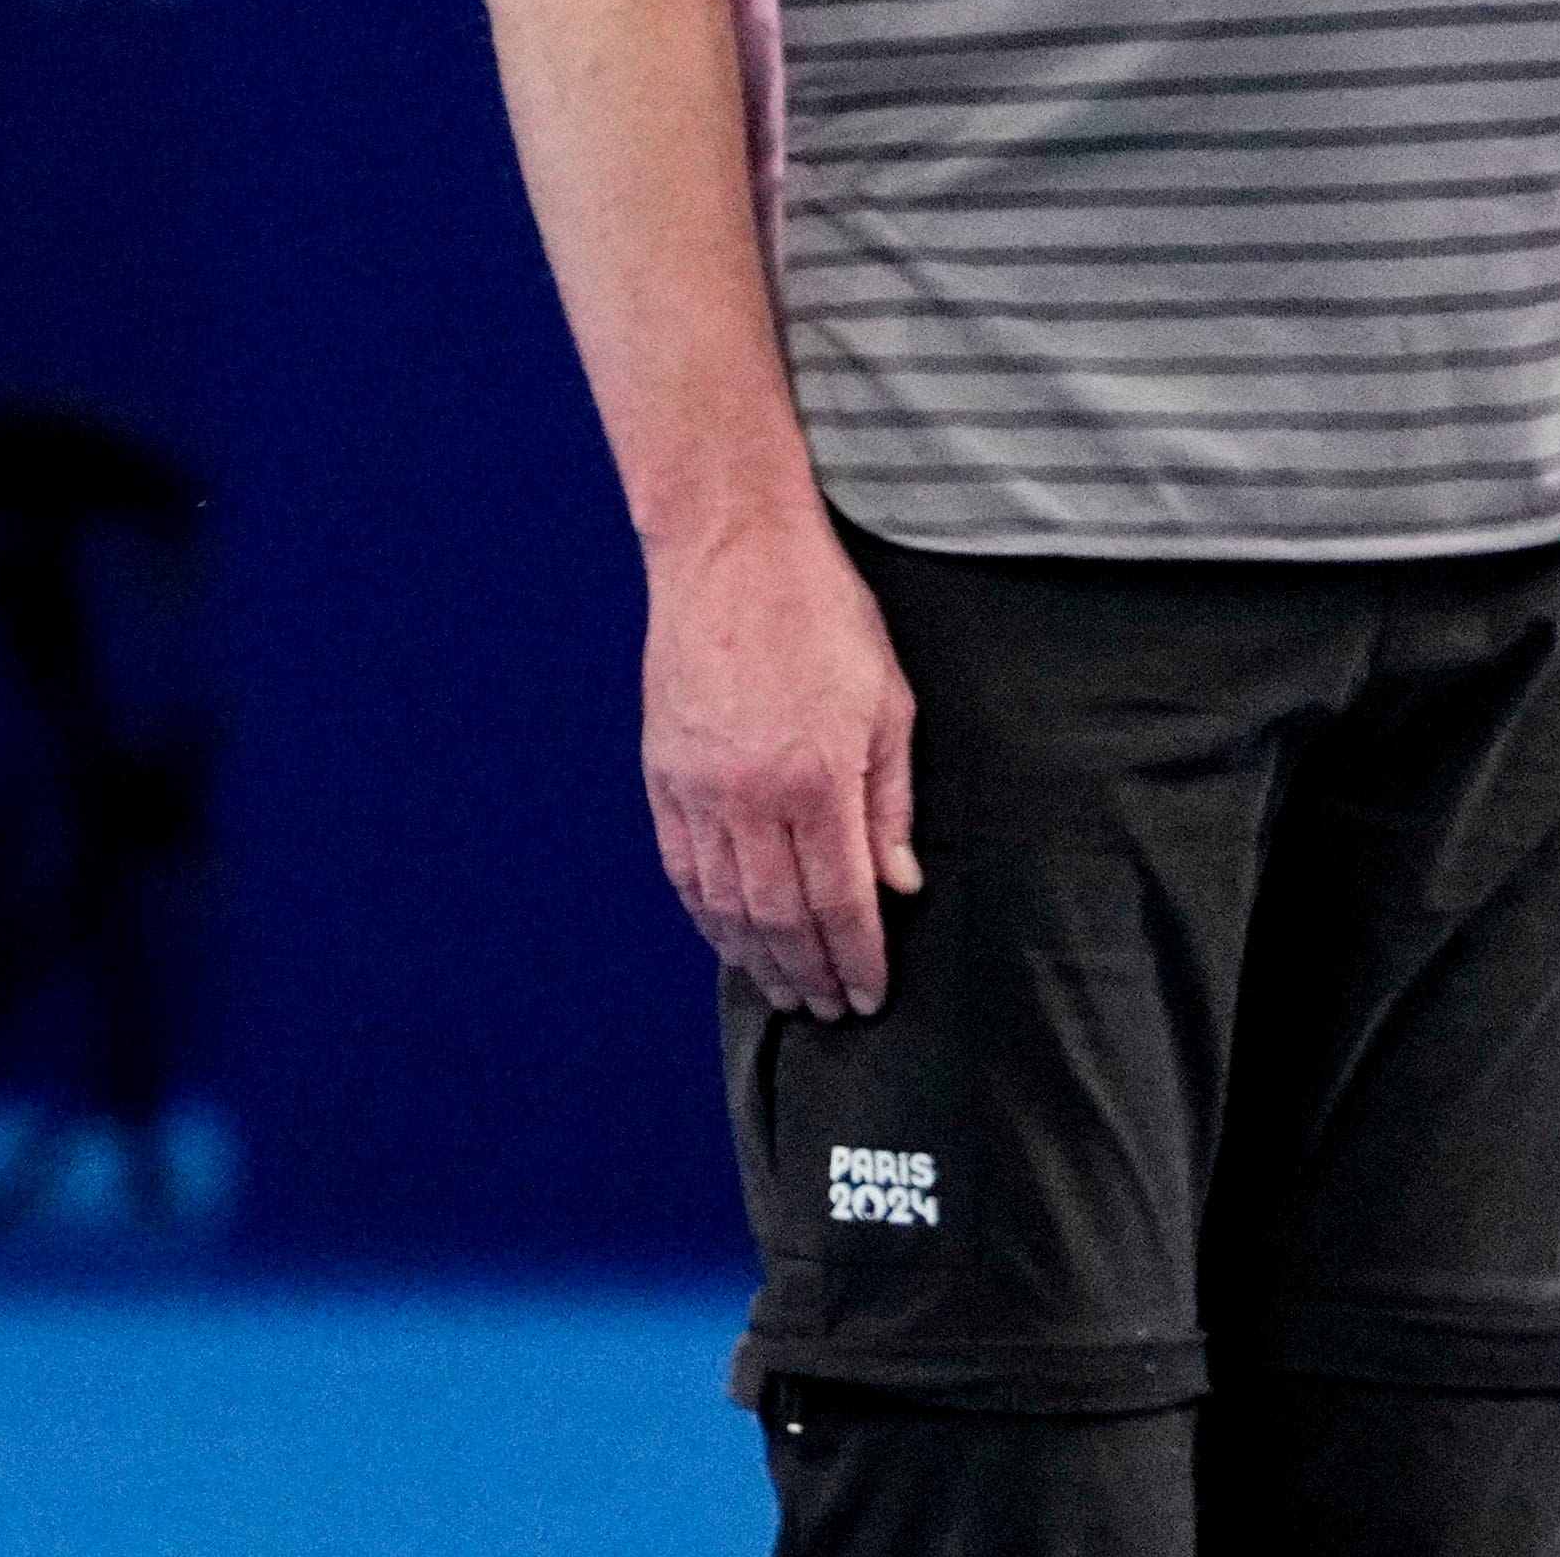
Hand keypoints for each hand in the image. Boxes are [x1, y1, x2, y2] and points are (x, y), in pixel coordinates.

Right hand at [642, 510, 920, 1020]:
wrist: (731, 551)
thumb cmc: (822, 616)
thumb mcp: (887, 703)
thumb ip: (890, 801)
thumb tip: (898, 885)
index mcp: (816, 780)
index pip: (841, 901)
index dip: (857, 958)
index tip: (870, 996)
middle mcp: (749, 796)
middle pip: (778, 916)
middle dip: (807, 972)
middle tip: (828, 1009)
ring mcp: (696, 786)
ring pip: (723, 901)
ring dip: (753, 956)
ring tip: (781, 987)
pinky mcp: (661, 771)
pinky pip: (680, 864)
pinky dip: (703, 911)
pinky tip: (724, 935)